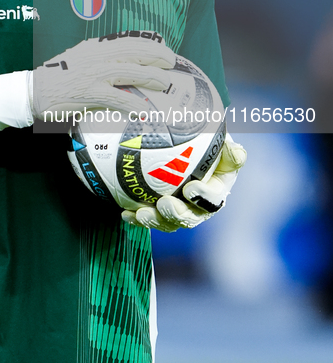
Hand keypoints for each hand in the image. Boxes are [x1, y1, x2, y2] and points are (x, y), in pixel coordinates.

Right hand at [32, 32, 175, 121]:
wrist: (32, 91)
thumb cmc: (55, 78)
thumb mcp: (77, 60)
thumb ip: (97, 60)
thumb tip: (119, 65)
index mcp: (94, 48)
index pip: (127, 39)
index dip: (147, 41)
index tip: (162, 45)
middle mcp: (96, 57)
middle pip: (133, 51)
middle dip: (156, 55)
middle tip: (172, 61)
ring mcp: (93, 74)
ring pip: (130, 71)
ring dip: (150, 76)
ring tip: (165, 83)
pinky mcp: (88, 92)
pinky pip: (117, 98)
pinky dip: (133, 105)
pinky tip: (145, 112)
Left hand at [121, 136, 246, 231]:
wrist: (181, 144)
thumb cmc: (201, 140)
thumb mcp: (217, 140)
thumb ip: (228, 147)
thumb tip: (237, 152)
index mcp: (217, 190)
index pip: (214, 199)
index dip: (204, 198)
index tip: (190, 188)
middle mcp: (199, 206)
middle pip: (191, 218)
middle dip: (178, 214)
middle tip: (164, 203)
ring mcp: (178, 211)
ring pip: (168, 222)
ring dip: (155, 220)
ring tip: (142, 213)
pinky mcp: (158, 211)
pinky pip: (149, 218)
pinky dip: (137, 218)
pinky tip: (125, 213)